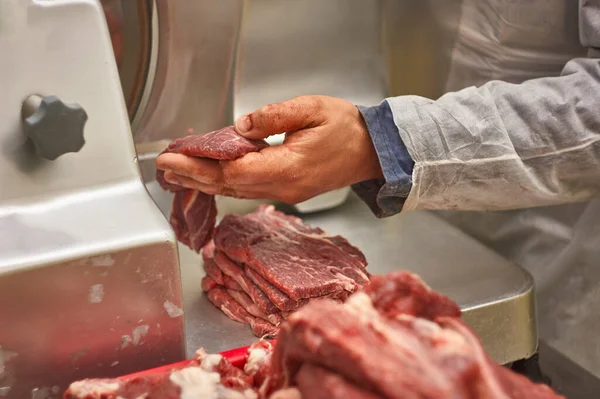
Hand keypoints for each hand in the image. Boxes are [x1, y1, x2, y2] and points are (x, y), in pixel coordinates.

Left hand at [156, 95, 382, 203]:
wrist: (371, 150)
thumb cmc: (345, 127)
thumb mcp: (311, 109)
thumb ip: (273, 116)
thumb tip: (240, 126)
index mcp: (288, 167)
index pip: (233, 170)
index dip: (200, 165)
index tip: (174, 157)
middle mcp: (284, 186)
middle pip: (229, 186)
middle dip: (193, 177)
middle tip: (164, 168)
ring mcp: (285, 192)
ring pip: (237, 191)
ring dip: (205, 183)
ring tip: (176, 175)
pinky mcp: (287, 190)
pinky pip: (248, 190)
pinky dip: (224, 184)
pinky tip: (210, 179)